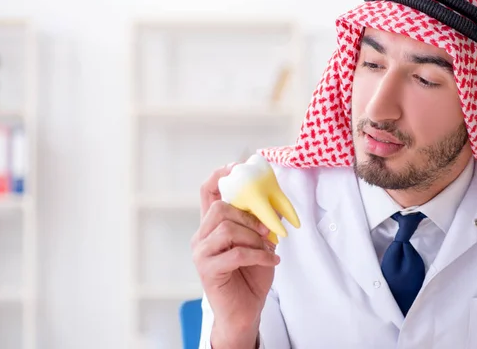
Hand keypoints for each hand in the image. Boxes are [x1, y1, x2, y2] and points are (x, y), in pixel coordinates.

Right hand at [192, 163, 278, 347]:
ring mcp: (201, 253)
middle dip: (248, 216)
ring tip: (268, 247)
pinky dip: (260, 254)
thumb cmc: (251, 275)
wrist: (245, 311)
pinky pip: (236, 253)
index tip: (237, 166)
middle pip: (219, 208)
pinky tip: (273, 259)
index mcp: (212, 226)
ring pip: (226, 229)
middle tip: (267, 229)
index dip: (220, 175)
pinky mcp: (208, 270)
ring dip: (254, 237)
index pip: (207, 192)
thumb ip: (260, 222)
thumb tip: (275, 200)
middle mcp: (201, 237)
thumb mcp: (260, 242)